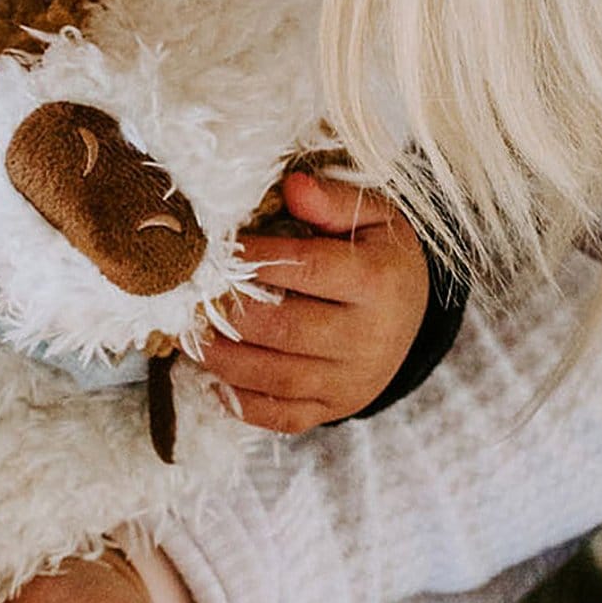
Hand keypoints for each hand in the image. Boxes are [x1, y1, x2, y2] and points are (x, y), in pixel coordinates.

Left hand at [197, 170, 429, 433]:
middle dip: (229, 312)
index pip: (306, 268)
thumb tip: (292, 186)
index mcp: (379, 282)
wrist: (413, 313)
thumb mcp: (372, 217)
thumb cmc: (377, 255)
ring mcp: (353, 381)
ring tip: (188, 334)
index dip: (253, 258)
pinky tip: (212, 379)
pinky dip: (243, 403)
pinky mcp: (336, 409)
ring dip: (223, 358)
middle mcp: (370, 338)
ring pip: (278, 377)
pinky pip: (284, 416)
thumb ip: (333, 199)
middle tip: (190, 295)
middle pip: (285, 328)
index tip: (213, 248)